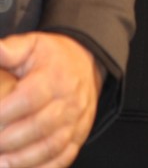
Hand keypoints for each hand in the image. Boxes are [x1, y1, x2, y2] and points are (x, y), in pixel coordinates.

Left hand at [0, 33, 102, 167]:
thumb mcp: (33, 44)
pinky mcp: (79, 135)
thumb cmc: (53, 57)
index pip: (30, 97)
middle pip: (40, 125)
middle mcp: (69, 99)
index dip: (6, 111)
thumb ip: (11, 49)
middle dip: (11, 140)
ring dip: (24, 159)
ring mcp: (76, 120)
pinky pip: (64, 157)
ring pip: (52, 146)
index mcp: (54, 76)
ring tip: (2, 162)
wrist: (87, 62)